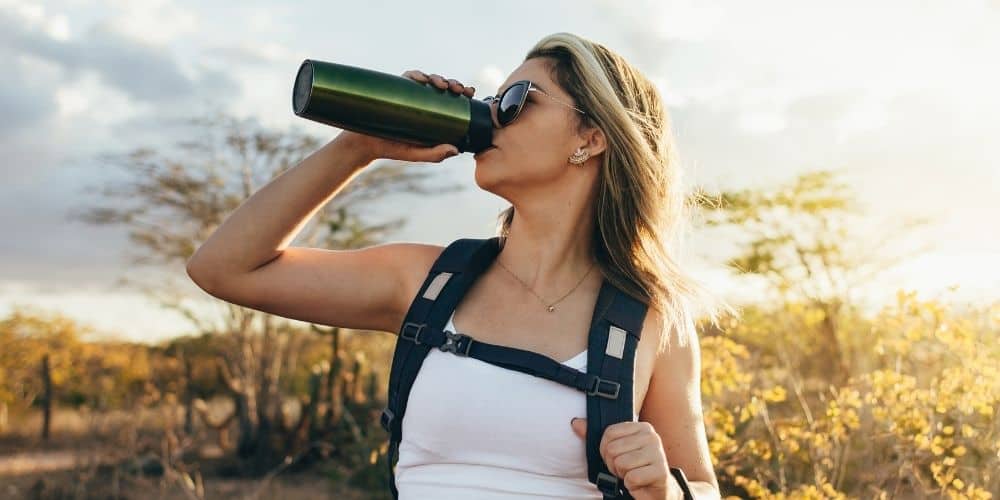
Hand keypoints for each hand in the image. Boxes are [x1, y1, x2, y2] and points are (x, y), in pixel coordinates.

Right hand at [330, 70, 475, 164]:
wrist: (365, 144)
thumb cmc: (394, 149)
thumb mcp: (416, 154)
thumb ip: (435, 154)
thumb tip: (455, 150)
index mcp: (433, 114)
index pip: (452, 99)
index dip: (463, 93)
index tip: (470, 93)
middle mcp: (423, 101)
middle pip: (443, 87)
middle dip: (453, 84)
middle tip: (458, 90)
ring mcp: (409, 94)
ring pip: (428, 79)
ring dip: (438, 78)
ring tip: (442, 85)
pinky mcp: (396, 89)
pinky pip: (408, 77)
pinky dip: (416, 75)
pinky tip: (421, 79)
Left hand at [571, 418, 676, 499]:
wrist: (657, 489)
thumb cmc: (635, 467)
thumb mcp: (616, 450)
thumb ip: (596, 437)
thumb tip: (575, 423)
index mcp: (641, 427)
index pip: (609, 433)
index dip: (605, 450)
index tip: (616, 457)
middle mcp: (651, 437)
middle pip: (613, 449)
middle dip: (614, 464)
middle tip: (625, 469)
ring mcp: (658, 453)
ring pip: (621, 463)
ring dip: (623, 475)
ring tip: (632, 475)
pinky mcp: (660, 472)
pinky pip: (632, 478)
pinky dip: (631, 484)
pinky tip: (639, 483)